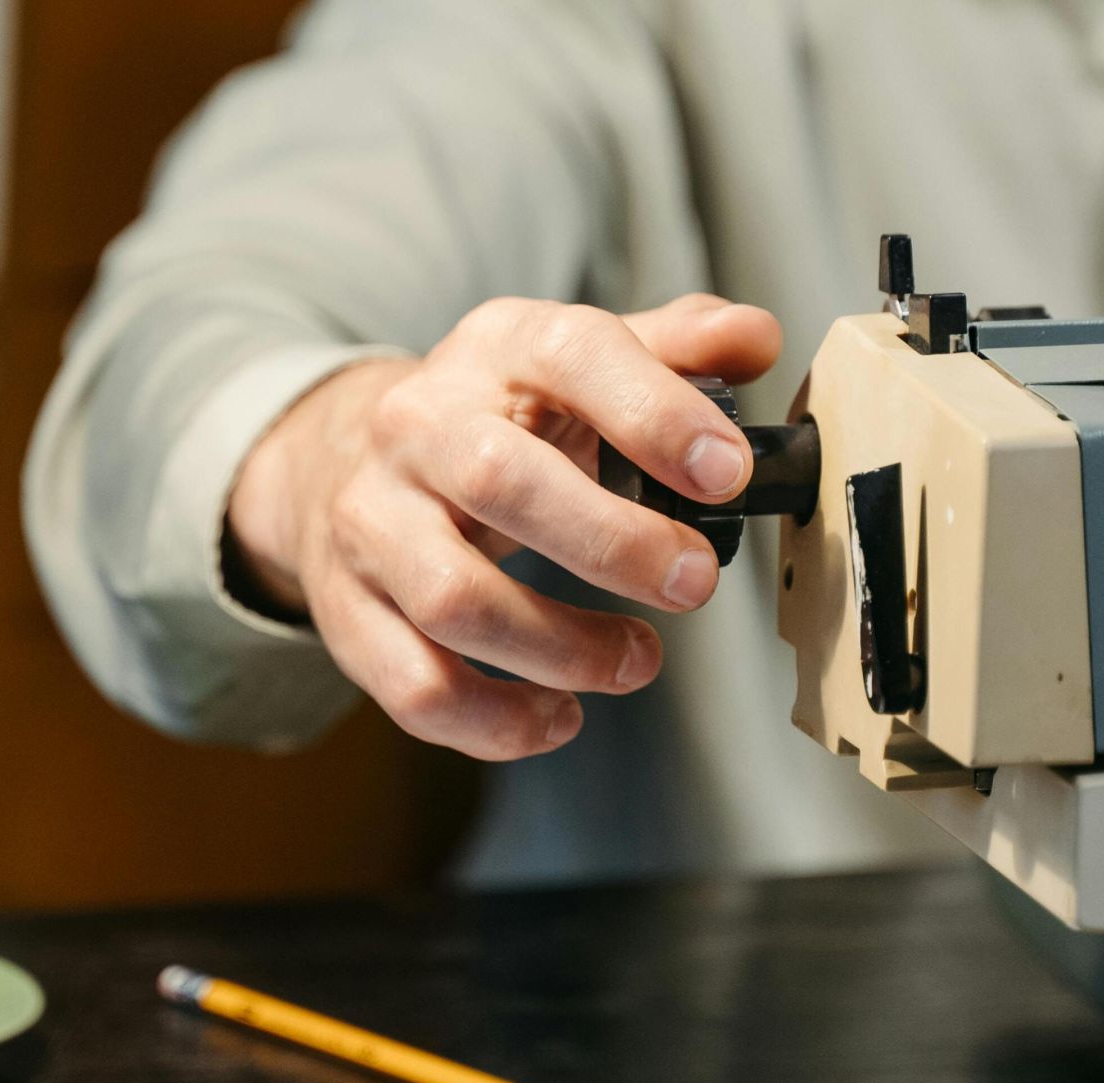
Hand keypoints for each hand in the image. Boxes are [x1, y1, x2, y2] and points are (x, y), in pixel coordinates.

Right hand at [226, 294, 782, 759]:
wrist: (348, 463)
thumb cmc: (498, 421)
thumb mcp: (579, 364)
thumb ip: (676, 348)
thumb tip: (755, 338)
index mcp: (496, 350)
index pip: (571, 356)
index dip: (654, 414)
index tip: (727, 475)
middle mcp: (419, 427)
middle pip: (499, 482)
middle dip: (613, 543)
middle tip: (694, 584)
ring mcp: (373, 522)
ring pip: (453, 599)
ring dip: (562, 647)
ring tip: (637, 661)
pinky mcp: (348, 610)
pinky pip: (415, 685)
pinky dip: (496, 722)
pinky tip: (560, 716)